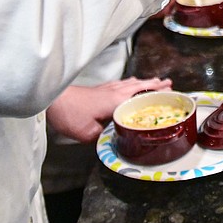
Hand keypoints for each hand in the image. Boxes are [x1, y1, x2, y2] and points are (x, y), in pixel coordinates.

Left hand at [46, 77, 172, 142]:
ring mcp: (105, 88)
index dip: (156, 93)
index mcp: (116, 101)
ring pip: (129, 83)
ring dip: (143, 82)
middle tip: (168, 83)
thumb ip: (104, 137)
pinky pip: (119, 83)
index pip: (142, 95)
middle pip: (139, 85)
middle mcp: (113, 91)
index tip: (170, 90)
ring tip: (153, 81)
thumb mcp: (88, 134)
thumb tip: (114, 141)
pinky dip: (129, 82)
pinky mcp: (98, 88)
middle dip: (154, 84)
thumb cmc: (70, 114)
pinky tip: (128, 83)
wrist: (52, 99)